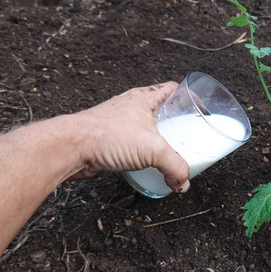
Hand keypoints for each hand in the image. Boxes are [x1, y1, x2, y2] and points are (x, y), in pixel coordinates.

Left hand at [68, 82, 190, 192]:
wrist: (70, 148)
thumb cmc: (106, 136)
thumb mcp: (153, 149)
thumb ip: (175, 166)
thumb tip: (183, 182)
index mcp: (144, 98)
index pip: (172, 89)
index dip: (188, 97)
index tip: (200, 109)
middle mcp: (131, 107)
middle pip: (161, 110)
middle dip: (176, 123)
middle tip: (189, 136)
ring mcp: (119, 123)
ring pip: (146, 128)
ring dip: (158, 139)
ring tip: (170, 152)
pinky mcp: (108, 140)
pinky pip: (132, 144)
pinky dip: (142, 153)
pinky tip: (148, 165)